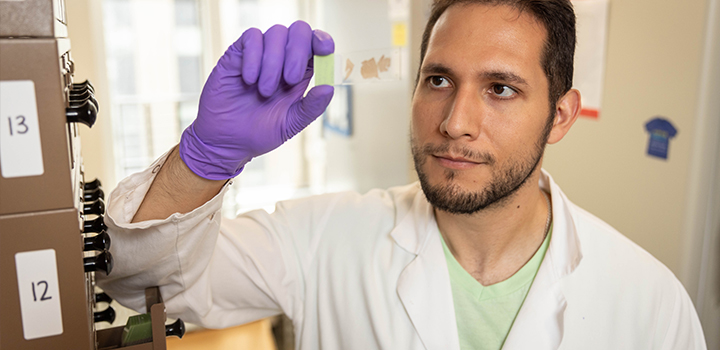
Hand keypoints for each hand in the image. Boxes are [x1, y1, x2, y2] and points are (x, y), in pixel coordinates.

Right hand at [179, 21, 334, 179]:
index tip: (323, 51)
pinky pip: (251, 37)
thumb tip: (329, 88)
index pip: (316, 45)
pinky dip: (254, 56)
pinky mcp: (238, 54)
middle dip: (298, 51)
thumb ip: (311, 107)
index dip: (323, 41)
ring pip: (276, 33)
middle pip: (299, 31)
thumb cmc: (259, 132)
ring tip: (264, 90)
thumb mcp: (291, 124)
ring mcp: (260, 54)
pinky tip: (250, 79)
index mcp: (300, 73)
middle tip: (289, 80)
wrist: (226, 141)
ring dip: (273, 61)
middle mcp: (282, 59)